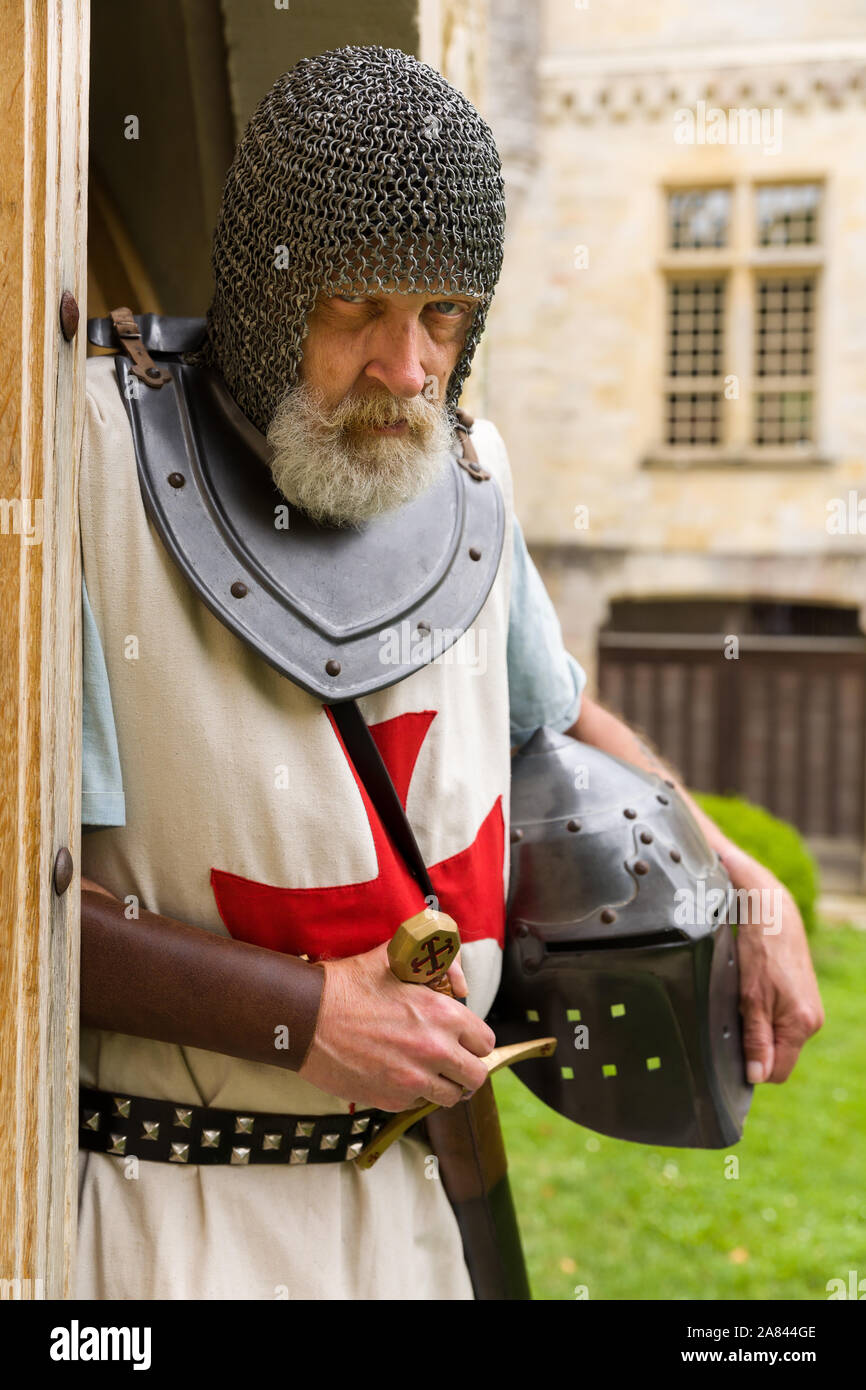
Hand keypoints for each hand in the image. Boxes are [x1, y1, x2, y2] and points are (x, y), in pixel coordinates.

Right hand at [298, 941, 495, 1110]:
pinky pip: (417, 1103)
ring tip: (426, 1071)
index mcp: (442, 1014)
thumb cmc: (347, 986)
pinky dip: (412, 1093)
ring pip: (451, 1097)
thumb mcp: (394, 958)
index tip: (463, 1040)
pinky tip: (396, 1074)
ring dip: (443, 1085)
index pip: (485, 1042)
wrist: (306, 1018)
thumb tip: (460, 982)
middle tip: (451, 1061)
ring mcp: (413, 1079)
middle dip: (467, 1069)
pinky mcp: (391, 1099)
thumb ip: (435, 963)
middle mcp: (434, 1050)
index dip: (475, 1041)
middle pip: (476, 1076)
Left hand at [727, 855, 824, 1083]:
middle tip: (738, 1015)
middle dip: (755, 1044)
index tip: (734, 1048)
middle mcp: (811, 1020)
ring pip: (778, 1036)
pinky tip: (755, 991)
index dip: (753, 1066)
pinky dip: (765, 1012)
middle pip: (778, 1055)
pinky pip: (781, 1020)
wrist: (772, 912)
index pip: (778, 1071)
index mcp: (802, 1025)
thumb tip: (757, 1076)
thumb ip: (756, 1039)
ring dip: (759, 1026)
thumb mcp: (751, 999)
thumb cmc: (760, 950)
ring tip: (746, 998)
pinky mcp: (802, 997)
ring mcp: (809, 1009)